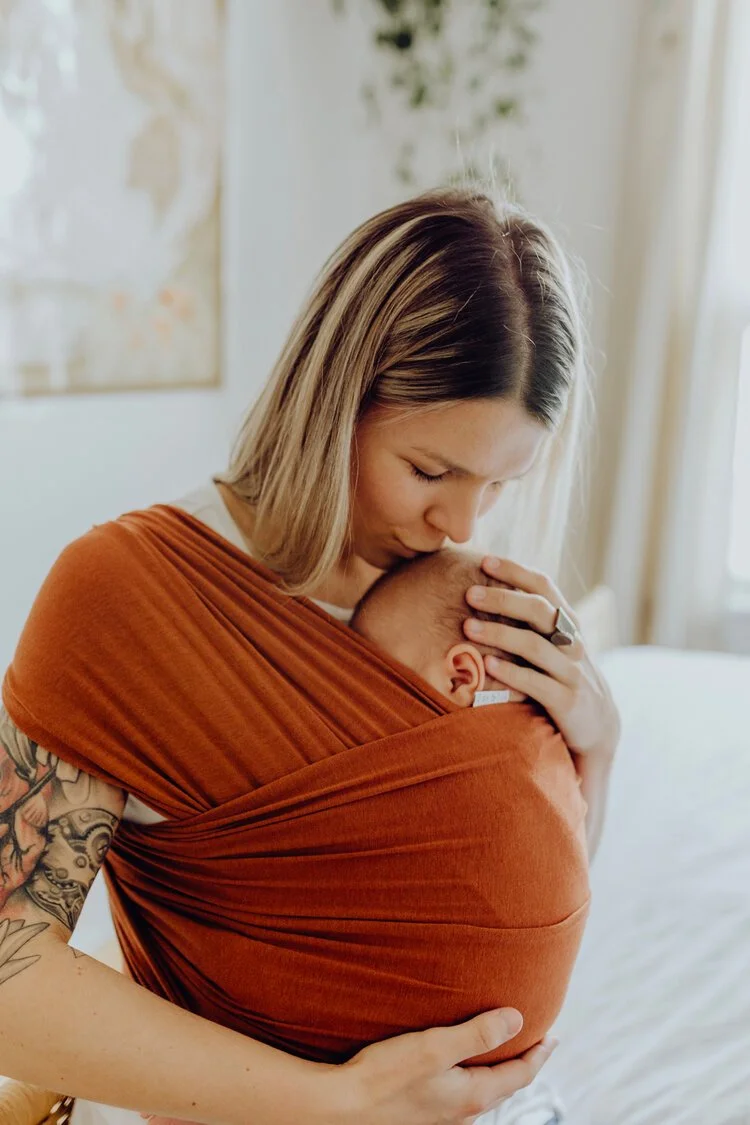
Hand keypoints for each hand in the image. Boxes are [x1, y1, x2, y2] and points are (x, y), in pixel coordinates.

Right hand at [327, 1008, 557, 1124]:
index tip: (552, 1036)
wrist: (344, 1107)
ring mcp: (444, 1116)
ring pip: (484, 1091)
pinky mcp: (425, 1113)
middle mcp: (463, 1112)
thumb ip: (477, 1034)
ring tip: (501, 1049)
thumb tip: (517, 1019)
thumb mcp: (436, 1048)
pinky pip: (464, 1094)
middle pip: (505, 1086)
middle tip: (533, 1040)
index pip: (520, 1075)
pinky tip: (460, 1065)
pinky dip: (475, 1076)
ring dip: (498, 1070)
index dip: (539, 1055)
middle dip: (522, 1063)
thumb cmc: (386, 1077)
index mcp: (472, 1096)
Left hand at [463, 557, 620, 759]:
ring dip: (500, 634)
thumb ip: (532, 621)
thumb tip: (489, 590)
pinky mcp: (567, 701)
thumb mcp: (555, 644)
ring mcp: (572, 671)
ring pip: (536, 646)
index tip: (484, 561)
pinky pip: (536, 684)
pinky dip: (511, 673)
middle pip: (540, 611)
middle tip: (469, 594)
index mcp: (568, 622)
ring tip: (468, 628)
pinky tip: (487, 665)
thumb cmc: (563, 676)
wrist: (599, 725)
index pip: (544, 586)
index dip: (516, 571)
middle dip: (503, 599)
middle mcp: (573, 642)